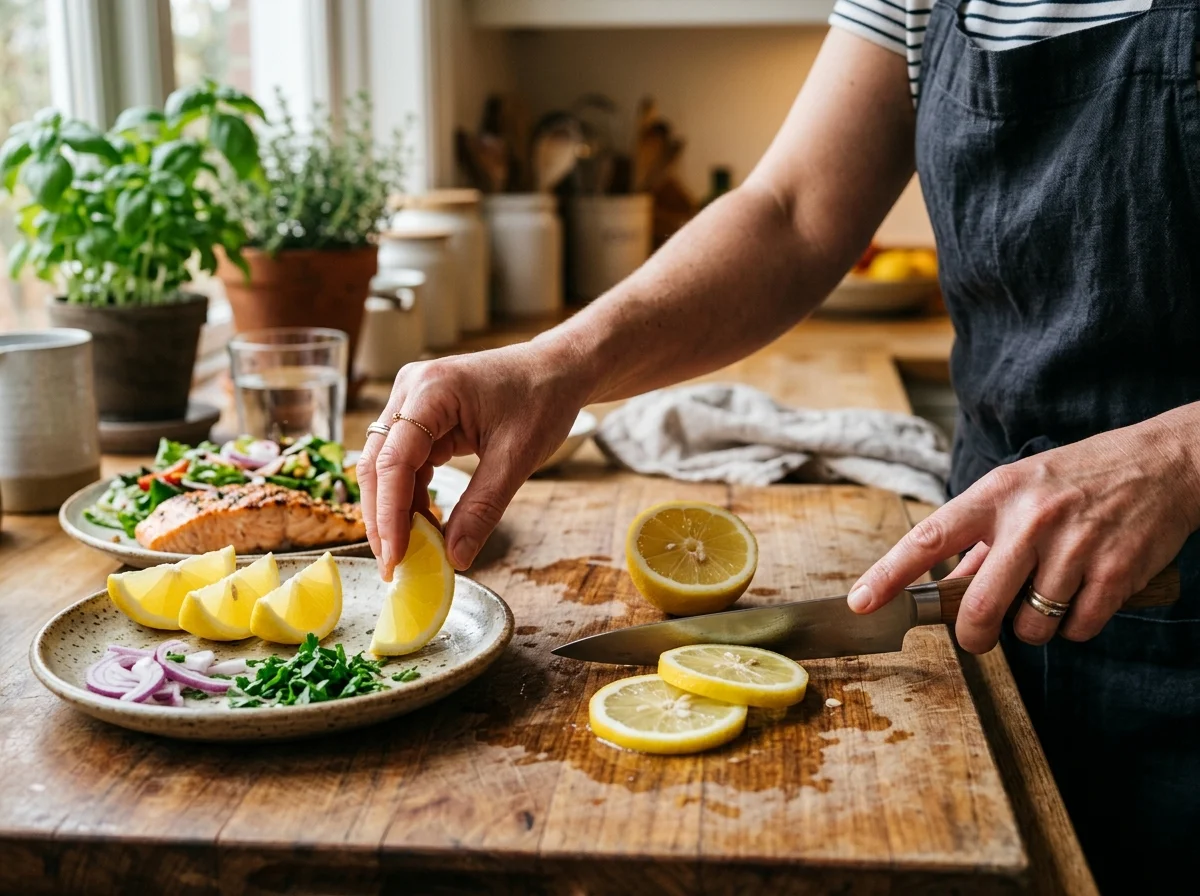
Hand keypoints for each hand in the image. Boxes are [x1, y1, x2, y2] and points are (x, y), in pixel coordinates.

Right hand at [357, 340, 588, 578]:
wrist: (558, 369)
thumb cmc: (542, 399)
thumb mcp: (517, 458)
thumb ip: (483, 507)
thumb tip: (456, 557)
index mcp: (432, 389)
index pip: (394, 459)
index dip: (390, 513)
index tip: (395, 555)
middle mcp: (411, 389)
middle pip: (378, 463)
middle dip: (383, 517)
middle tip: (392, 566)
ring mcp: (412, 400)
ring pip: (385, 466)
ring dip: (394, 510)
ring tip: (409, 553)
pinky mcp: (421, 415)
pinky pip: (404, 462)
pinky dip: (412, 496)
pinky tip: (424, 526)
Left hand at [846, 411, 1199, 652]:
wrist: (1165, 463)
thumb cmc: (1080, 477)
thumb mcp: (1020, 490)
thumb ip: (982, 537)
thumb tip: (949, 584)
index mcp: (995, 495)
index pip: (929, 538)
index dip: (890, 575)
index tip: (862, 602)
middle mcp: (1030, 519)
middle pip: (981, 605)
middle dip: (974, 635)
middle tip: (977, 638)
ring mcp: (1075, 545)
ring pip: (1032, 625)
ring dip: (1035, 628)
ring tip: (1050, 596)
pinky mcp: (1116, 571)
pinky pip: (1078, 628)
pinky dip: (1076, 627)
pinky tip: (1084, 598)